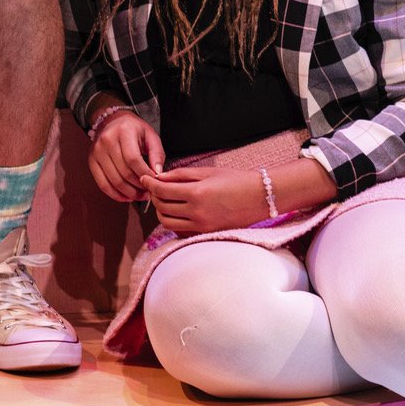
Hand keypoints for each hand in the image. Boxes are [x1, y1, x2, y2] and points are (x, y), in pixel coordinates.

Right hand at [88, 110, 163, 203]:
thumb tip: (158, 174)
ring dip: (129, 193)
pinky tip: (126, 197)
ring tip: (140, 196)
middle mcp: (107, 140)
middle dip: (138, 187)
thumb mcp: (150, 135)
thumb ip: (157, 154)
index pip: (133, 159)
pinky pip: (102, 184)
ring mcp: (97, 152)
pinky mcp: (91, 161)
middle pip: (124, 172)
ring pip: (114, 181)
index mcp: (124, 131)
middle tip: (149, 192)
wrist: (111, 121)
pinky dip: (115, 194)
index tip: (154, 182)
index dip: (144, 175)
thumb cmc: (134, 129)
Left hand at [143, 167, 269, 235]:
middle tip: (157, 188)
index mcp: (197, 193)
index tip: (145, 178)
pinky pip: (179, 230)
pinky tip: (178, 212)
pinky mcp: (205, 234)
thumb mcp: (208, 172)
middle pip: (161, 207)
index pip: (162, 190)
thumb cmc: (236, 181)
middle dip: (155, 196)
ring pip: (167, 222)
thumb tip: (160, 177)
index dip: (150, 183)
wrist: (259, 198)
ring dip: (161, 211)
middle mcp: (197, 212)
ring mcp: (201, 226)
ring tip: (167, 200)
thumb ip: (182, 175)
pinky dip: (173, 222)